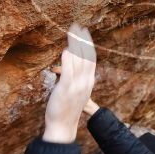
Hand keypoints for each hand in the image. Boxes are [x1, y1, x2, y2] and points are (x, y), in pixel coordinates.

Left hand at [42, 23, 95, 142]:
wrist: (63, 126)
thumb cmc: (66, 109)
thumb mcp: (74, 91)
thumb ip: (72, 77)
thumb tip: (65, 62)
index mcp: (88, 82)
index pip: (91, 59)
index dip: (89, 45)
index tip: (85, 33)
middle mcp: (85, 82)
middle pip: (86, 57)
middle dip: (83, 40)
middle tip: (79, 27)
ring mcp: (76, 85)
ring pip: (78, 61)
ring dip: (75, 46)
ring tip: (72, 33)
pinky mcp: (66, 89)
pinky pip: (69, 72)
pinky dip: (68, 60)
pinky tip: (66, 50)